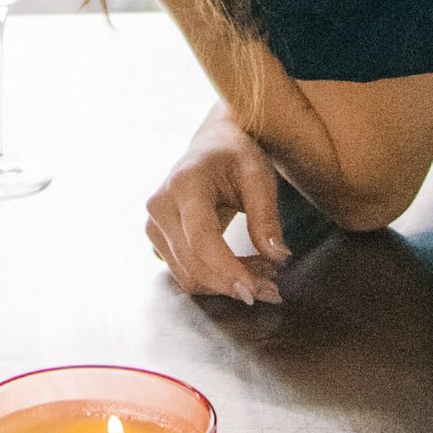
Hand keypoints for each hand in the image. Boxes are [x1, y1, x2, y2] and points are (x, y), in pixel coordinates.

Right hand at [145, 125, 290, 309]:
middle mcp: (160, 205)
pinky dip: (213, 281)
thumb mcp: (259, 176)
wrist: (212, 144)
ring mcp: (154, 224)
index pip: (203, 240)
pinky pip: (183, 273)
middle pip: (194, 264)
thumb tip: (278, 258)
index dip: (229, 270)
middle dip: (233, 283)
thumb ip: (267, 217)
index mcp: (185, 183)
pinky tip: (241, 271)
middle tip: (271, 288)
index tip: (258, 289)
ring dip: (225, 285)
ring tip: (261, 276)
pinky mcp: (157, 239)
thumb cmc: (237, 156)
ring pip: (187, 276)